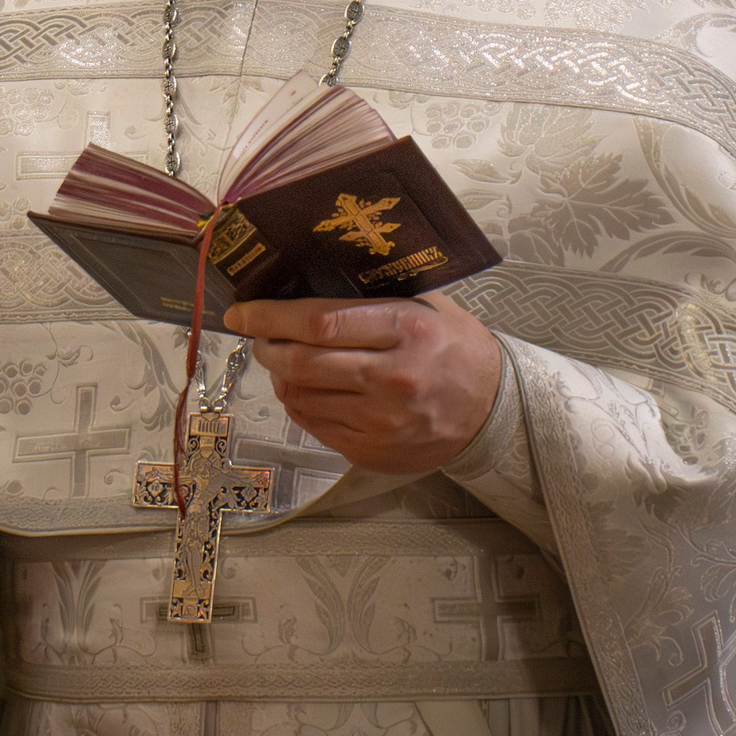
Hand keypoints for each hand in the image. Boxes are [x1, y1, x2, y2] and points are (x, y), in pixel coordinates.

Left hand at [226, 290, 502, 473]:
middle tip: (257, 336)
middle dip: (267, 347)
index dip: (269, 316)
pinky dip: (298, 404)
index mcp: (406, 329)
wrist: (494, 410)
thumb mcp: (427, 304)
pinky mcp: (373, 451)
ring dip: (280, 377)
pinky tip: (303, 389)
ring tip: (282, 361)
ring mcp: (382, 421)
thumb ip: (373, 296)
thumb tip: (304, 284)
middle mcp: (392, 377)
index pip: (319, 321)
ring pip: (301, 397)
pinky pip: (315, 426)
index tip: (241, 312)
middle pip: (302, 363)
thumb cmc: (456, 346)